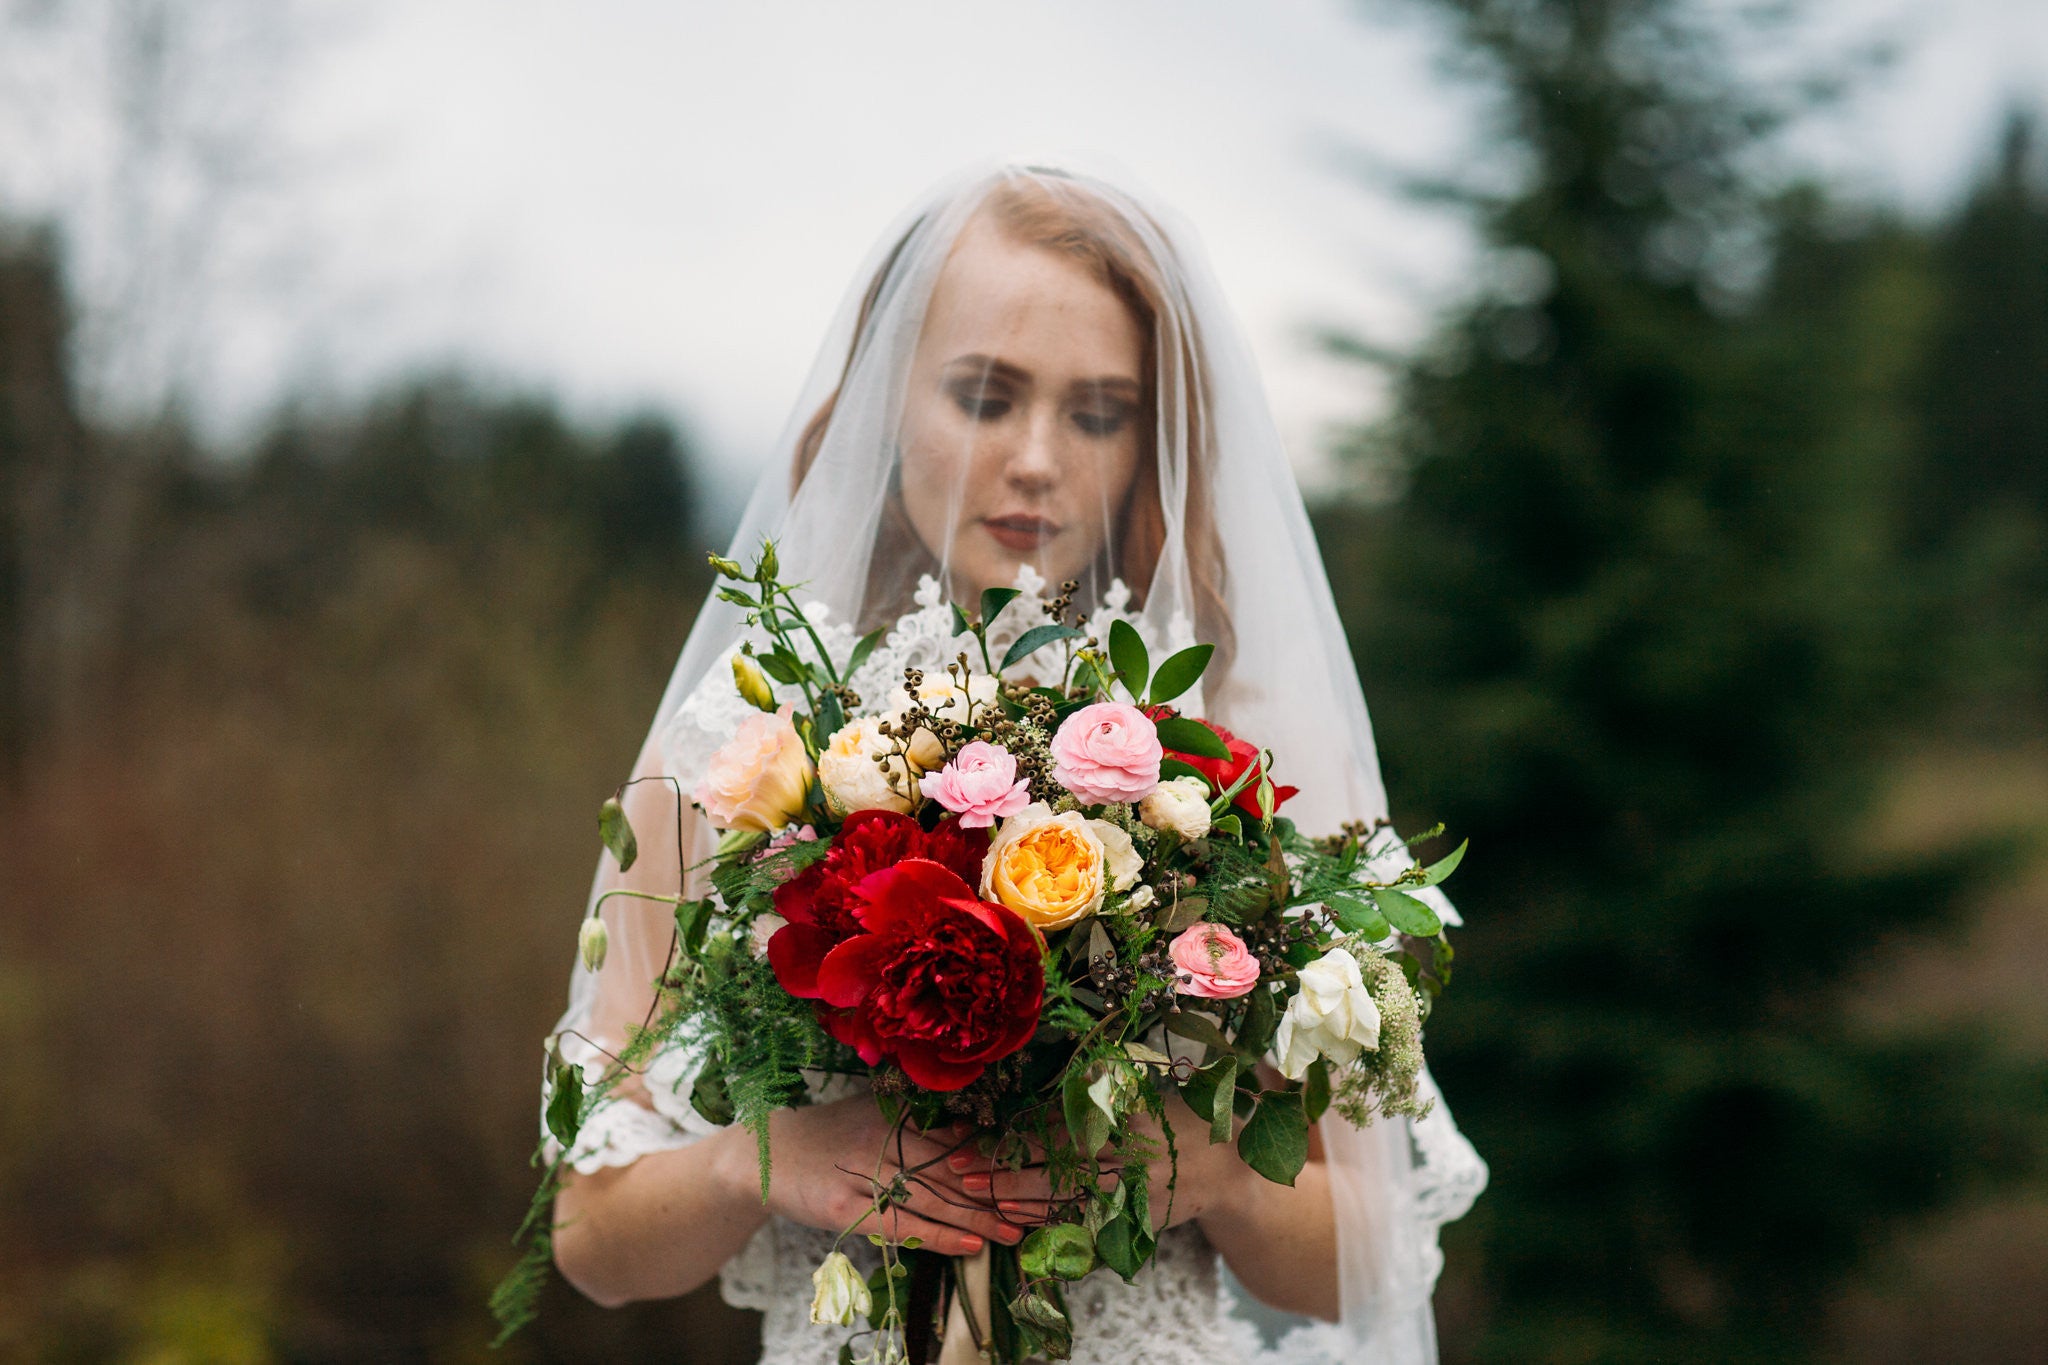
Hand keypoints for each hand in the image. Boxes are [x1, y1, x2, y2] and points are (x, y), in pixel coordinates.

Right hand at [735, 1095, 1028, 1257]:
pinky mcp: (845, 1207)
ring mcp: (863, 1173)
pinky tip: (969, 1246)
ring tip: (1014, 1231)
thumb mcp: (871, 1113)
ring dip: (978, 1219)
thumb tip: (973, 1128)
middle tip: (1035, 1205)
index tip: (1031, 1168)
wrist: (762, 1154)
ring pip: (933, 1200)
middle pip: (952, 1169)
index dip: (996, 1154)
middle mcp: (883, 1137)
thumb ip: (916, 1119)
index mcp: (895, 1111)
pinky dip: (938, 1237)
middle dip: (996, 1190)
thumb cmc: (826, 1135)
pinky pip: (902, 1226)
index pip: (957, 1134)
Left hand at [943, 1089, 1255, 1232]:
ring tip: (978, 1196)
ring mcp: (1132, 1193)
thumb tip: (1053, 1077)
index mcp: (1129, 1117)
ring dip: (1017, 1198)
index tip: (977, 1136)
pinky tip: (1018, 1221)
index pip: (1060, 1128)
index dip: (1016, 1135)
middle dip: (1003, 1170)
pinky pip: (1084, 1221)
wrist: (1230, 1170)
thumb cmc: (1183, 1116)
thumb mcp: (1148, 1091)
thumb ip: (1103, 1088)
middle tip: (958, 1170)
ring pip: (1064, 1197)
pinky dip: (1049, 1221)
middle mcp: (1128, 1157)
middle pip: (1053, 1165)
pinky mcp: (1134, 1219)